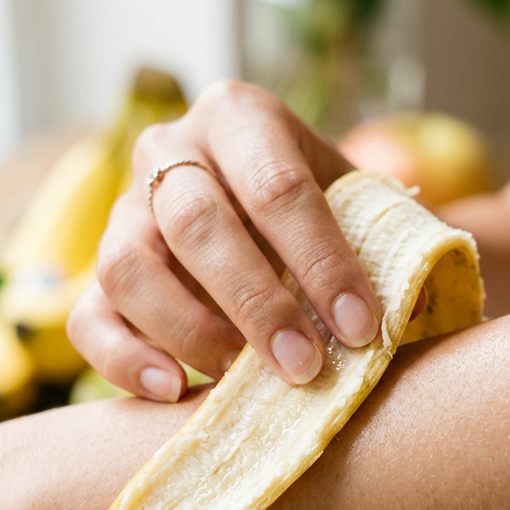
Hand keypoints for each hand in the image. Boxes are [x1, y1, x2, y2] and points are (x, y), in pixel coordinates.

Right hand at [67, 80, 381, 400]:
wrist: (270, 216)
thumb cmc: (325, 213)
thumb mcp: (360, 205)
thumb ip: (387, 243)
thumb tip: (420, 309)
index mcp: (242, 116)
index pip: (279, 187)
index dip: (323, 261)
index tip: (362, 328)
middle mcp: (169, 150)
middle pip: (196, 222)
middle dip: (256, 302)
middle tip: (304, 367)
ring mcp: (122, 211)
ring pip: (128, 267)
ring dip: (191, 332)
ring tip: (243, 381)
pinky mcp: (96, 273)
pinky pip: (89, 318)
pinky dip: (124, 361)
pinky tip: (175, 393)